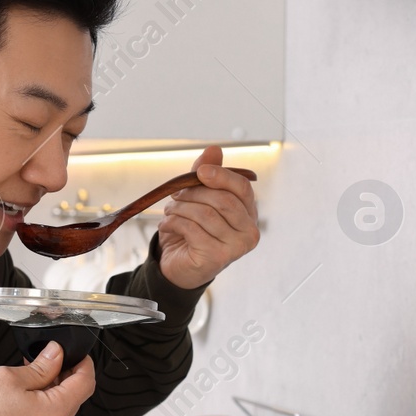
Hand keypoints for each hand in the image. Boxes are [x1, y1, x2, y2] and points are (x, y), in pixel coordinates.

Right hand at [0, 342, 94, 415]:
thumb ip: (41, 366)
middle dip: (63, 376)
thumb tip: (57, 354)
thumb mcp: (9, 377)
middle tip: (44, 360)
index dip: (83, 363)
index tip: (75, 353)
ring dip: (52, 392)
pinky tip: (24, 397)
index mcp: (55, 413)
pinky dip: (43, 408)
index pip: (86, 383)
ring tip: (28, 377)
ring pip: (61, 411)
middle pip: (74, 398)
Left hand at [157, 145, 260, 289]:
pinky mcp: (216, 258)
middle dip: (194, 193)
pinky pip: (192, 229)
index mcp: (249, 214)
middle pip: (223, 200)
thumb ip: (207, 175)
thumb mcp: (198, 199)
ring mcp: (235, 247)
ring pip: (205, 214)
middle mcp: (248, 232)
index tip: (200, 171)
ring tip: (170, 211)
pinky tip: (167, 225)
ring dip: (180, 208)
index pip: (242, 188)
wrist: (179, 266)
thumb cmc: (192, 231)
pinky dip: (174, 223)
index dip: (222, 176)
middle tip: (176, 195)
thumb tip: (214, 149)